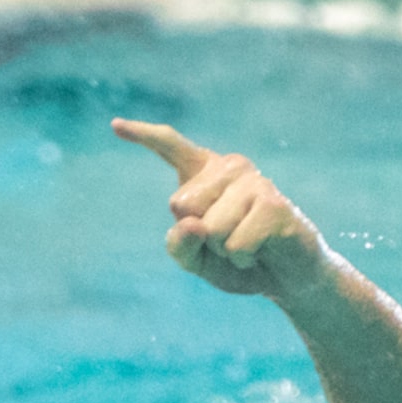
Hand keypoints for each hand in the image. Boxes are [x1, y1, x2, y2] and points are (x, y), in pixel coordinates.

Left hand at [113, 119, 326, 296]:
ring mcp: (255, 181)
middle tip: (227, 238)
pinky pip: (235, 243)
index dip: (144, 135)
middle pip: (181, 205)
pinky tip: (261, 250)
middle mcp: (230, 167)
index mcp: (204, 172)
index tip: (115, 125)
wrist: (286, 277)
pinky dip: (242, 257)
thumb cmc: (236, 260)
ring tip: (245, 243)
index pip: (171, 146)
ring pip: (209, 228)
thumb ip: (178, 244)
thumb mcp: (194, 258)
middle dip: (199, 236)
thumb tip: (193, 223)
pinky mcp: (275, 203)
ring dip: (223, 249)